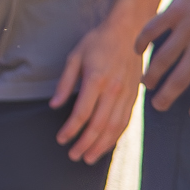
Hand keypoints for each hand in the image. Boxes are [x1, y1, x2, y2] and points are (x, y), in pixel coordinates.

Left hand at [47, 12, 147, 162]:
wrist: (130, 31)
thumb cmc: (99, 42)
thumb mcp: (75, 56)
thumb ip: (65, 82)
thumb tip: (55, 105)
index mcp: (97, 79)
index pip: (82, 112)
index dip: (71, 129)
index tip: (61, 139)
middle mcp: (114, 90)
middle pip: (100, 125)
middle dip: (86, 144)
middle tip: (74, 156)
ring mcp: (127, 94)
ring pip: (115, 127)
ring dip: (102, 145)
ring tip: (90, 158)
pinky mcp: (135, 96)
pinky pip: (126, 121)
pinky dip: (116, 136)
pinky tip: (107, 144)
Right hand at [139, 0, 189, 119]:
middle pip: (182, 78)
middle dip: (168, 96)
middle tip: (158, 106)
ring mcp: (188, 27)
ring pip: (164, 58)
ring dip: (152, 74)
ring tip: (145, 84)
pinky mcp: (176, 10)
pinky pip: (153, 29)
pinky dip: (142, 40)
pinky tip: (136, 50)